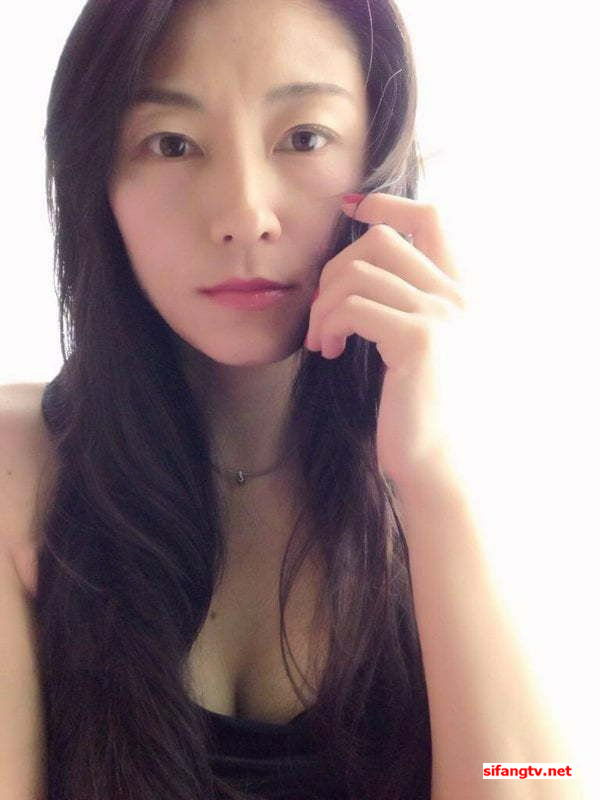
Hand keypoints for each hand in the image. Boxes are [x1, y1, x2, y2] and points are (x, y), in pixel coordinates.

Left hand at [304, 192, 468, 484]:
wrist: (434, 459)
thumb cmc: (416, 405)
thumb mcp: (412, 342)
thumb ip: (401, 300)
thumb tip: (354, 264)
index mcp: (461, 291)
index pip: (432, 218)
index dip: (387, 203)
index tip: (349, 205)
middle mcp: (460, 295)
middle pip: (380, 239)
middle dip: (334, 269)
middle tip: (321, 312)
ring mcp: (443, 314)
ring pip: (357, 274)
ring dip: (323, 306)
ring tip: (320, 340)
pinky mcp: (419, 338)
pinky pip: (352, 307)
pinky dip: (327, 325)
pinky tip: (326, 352)